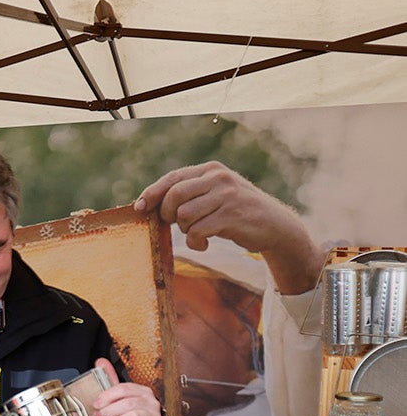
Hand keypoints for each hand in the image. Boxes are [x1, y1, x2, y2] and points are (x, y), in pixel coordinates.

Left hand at [90, 358, 161, 415]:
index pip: (124, 389)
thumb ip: (111, 380)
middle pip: (128, 403)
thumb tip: (101, 361)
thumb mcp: (121, 397)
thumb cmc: (130, 414)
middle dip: (109, 411)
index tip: (96, 404)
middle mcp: (151, 402)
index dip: (107, 396)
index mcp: (142, 391)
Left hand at [134, 161, 319, 293]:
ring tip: (197, 234)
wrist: (276, 227)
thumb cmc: (237, 213)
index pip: (173, 178)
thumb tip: (148, 204)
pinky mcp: (231, 216)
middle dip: (167, 214)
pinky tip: (204, 245)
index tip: (139, 207)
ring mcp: (226, 196)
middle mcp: (219, 178)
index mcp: (212, 170)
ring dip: (185, 230)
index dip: (152, 193)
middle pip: (174, 195)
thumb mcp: (216, 195)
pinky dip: (195, 242)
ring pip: (184, 215)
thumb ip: (190, 194)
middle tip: (175, 225)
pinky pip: (197, 231)